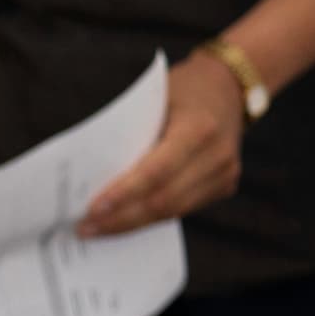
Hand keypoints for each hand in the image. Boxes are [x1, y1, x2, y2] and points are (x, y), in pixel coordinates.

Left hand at [80, 52, 249, 236]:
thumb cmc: (181, 89)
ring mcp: (226, 174)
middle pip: (164, 200)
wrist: (229, 86)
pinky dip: (151, 216)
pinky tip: (125, 220)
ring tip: (98, 229)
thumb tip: (92, 176)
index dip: (124, 194)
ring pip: (173, 211)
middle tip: (85, 227)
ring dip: (133, 223)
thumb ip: (133, 136)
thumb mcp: (153, 102)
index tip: (91, 210)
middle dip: (121, 218)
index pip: (157, 172)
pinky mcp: (225, 186)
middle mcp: (218, 155)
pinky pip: (183, 208)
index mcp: (199, 128)